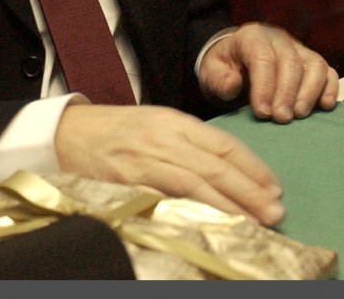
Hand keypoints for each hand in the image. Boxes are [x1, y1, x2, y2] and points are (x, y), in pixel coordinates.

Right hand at [54, 103, 284, 225]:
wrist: (67, 132)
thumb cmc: (114, 130)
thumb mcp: (154, 123)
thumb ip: (186, 141)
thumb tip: (226, 169)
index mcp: (172, 119)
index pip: (222, 143)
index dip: (252, 166)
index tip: (274, 186)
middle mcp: (162, 137)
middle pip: (216, 165)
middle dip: (250, 190)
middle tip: (277, 210)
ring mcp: (145, 160)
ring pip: (197, 183)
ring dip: (231, 205)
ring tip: (256, 221)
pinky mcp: (127, 181)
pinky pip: (166, 199)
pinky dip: (193, 212)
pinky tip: (212, 224)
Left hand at [198, 22, 338, 122]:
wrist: (235, 60)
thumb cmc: (224, 68)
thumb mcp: (210, 71)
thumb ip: (218, 79)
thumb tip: (233, 85)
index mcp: (251, 37)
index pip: (262, 57)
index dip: (264, 85)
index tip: (262, 112)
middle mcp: (279, 39)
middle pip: (290, 62)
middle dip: (286, 92)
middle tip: (281, 118)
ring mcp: (299, 49)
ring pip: (314, 65)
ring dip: (310, 92)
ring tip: (299, 115)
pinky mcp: (312, 62)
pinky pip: (328, 72)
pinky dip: (330, 88)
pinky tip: (324, 106)